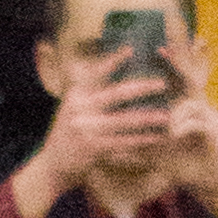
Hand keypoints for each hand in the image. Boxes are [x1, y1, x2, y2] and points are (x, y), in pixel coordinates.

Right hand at [13, 48, 178, 217]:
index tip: (131, 49)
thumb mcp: (71, 108)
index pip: (96, 73)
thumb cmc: (66, 135)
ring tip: (166, 115)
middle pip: (117, 94)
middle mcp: (81, 109)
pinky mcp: (93, 148)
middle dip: (142, 88)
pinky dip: (140, 140)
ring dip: (147, 118)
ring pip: (124, 120)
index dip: (113, 61)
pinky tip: (154, 138)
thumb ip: (88, 91)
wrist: (51, 167)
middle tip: (163, 83)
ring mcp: (87, 129)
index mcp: (76, 95)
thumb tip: (111, 70)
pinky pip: (123, 142)